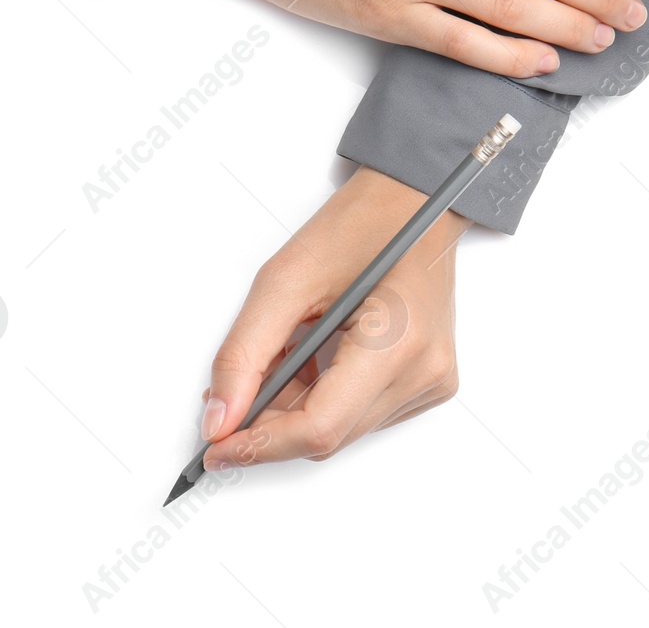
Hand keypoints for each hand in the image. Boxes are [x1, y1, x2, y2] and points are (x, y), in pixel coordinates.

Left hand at [197, 166, 467, 470]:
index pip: (319, 427)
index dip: (260, 443)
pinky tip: (311, 361)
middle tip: (229, 397)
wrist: (412, 201)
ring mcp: (432, 381)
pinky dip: (322, 399)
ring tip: (281, 356)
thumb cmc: (359, 225)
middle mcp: (424, 372)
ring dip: (294, 410)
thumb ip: (244, 354)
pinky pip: (360, 415)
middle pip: (327, 435)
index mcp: (396, 343)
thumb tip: (219, 417)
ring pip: (340, 431)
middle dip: (269, 425)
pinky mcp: (429, 382)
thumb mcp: (283, 280)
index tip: (216, 445)